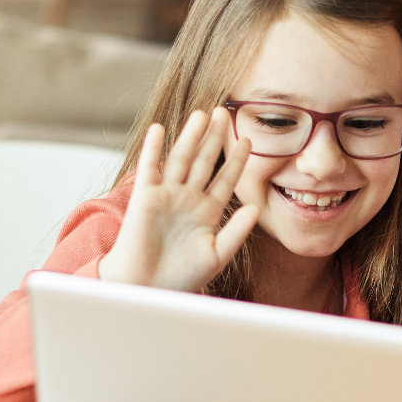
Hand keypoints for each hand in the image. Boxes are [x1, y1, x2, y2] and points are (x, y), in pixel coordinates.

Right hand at [98, 108, 260, 292]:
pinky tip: (161, 129)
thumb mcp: (217, 254)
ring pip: (181, 159)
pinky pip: (150, 169)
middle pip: (205, 161)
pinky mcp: (145, 198)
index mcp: (208, 211)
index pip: (226, 179)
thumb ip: (237, 231)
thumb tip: (256, 208)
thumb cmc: (182, 276)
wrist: (149, 289)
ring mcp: (167, 195)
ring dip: (190, 136)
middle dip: (215, 138)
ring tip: (201, 114)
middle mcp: (188, 198)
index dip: (237, 160)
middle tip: (225, 112)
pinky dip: (154, 149)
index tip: (250, 140)